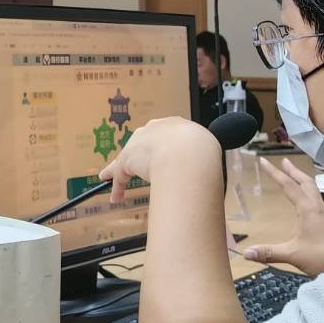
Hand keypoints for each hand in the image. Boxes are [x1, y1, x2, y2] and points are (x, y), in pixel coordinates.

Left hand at [98, 116, 217, 201]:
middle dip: (140, 155)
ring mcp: (139, 144)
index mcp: (174, 125)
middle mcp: (154, 130)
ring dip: (122, 170)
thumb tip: (207, 166)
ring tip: (117, 181)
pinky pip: (121, 175)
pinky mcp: (127, 160)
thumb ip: (201, 155)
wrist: (187, 152)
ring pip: (127, 158)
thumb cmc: (200, 149)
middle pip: (142, 144)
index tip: (163, 156)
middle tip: (142, 167)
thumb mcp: (205, 147)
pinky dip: (118, 187)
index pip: (163, 135)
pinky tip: (116, 197)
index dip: (163, 147)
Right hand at [242, 158, 323, 275]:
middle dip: (293, 170)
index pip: (288, 186)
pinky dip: (308, 191)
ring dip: (301, 179)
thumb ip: (269, 252)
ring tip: (294, 175)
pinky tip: (306, 200)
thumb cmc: (323, 257)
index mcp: (308, 209)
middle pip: (305, 182)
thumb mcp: (293, 255)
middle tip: (283, 161)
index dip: (274, 173)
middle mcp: (317, 207)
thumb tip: (246, 252)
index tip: (264, 161)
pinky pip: (316, 199)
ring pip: (313, 189)